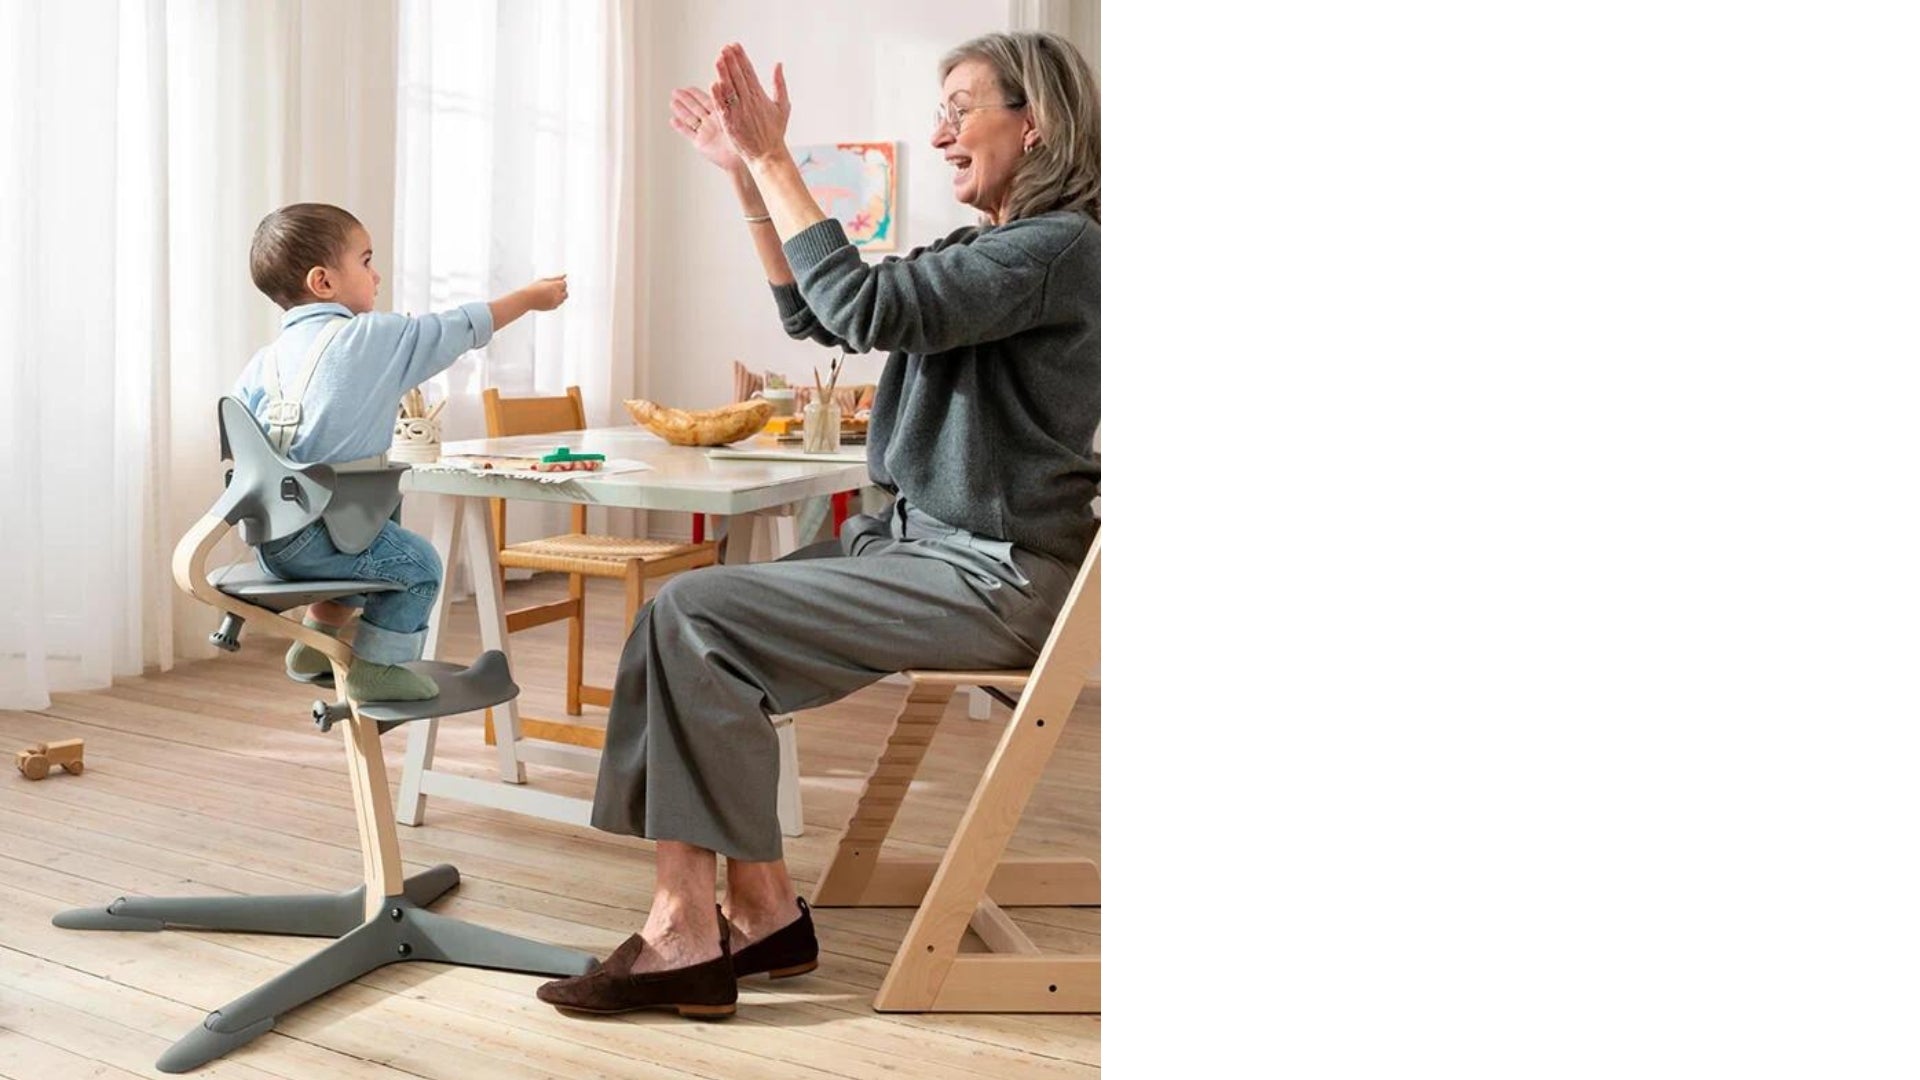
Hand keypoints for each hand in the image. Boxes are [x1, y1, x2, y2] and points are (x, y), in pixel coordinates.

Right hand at [526, 275, 568, 310]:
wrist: (526, 299)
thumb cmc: (535, 288)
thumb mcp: (545, 280)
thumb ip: (556, 278)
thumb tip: (565, 274)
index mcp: (556, 286)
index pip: (564, 284)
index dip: (558, 283)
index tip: (550, 284)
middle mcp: (558, 294)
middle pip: (566, 293)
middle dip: (560, 291)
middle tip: (549, 290)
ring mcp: (556, 302)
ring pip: (563, 299)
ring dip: (558, 297)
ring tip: (547, 295)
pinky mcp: (553, 307)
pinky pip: (557, 304)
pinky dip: (554, 302)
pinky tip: (545, 299)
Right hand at [669, 87, 742, 171]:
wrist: (743, 158)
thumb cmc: (745, 137)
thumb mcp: (734, 114)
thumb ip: (726, 99)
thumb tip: (722, 81)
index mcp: (721, 113)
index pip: (706, 100)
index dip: (696, 93)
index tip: (687, 87)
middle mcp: (712, 122)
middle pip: (695, 107)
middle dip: (685, 99)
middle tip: (675, 91)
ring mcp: (706, 132)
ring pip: (690, 118)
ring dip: (681, 110)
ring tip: (672, 102)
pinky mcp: (701, 143)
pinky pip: (689, 133)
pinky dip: (680, 127)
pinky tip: (672, 120)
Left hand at [710, 43, 788, 164]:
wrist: (768, 154)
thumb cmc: (774, 132)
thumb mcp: (783, 106)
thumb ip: (779, 84)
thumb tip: (778, 64)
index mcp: (760, 96)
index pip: (749, 72)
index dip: (741, 58)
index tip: (735, 45)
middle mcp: (749, 102)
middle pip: (738, 77)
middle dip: (731, 61)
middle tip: (724, 48)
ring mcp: (739, 112)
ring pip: (729, 89)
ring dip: (723, 74)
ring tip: (718, 59)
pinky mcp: (730, 123)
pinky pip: (723, 107)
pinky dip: (719, 96)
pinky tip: (714, 84)